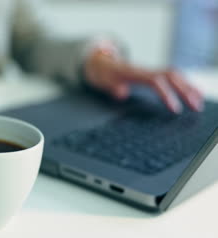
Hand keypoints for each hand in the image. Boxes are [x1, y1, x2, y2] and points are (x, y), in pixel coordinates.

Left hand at [84, 48, 203, 112]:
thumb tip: (122, 93)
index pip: (156, 81)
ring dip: (189, 87)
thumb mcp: (104, 82)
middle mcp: (147, 70)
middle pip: (172, 76)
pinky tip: (194, 94)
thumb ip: (112, 87)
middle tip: (196, 107)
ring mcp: (152, 71)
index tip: (175, 109)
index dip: (167, 94)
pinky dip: (185, 84)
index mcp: (135, 73)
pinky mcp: (154, 74)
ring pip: (176, 75)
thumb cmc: (105, 74)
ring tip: (199, 102)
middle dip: (186, 90)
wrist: (102, 63)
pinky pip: (174, 77)